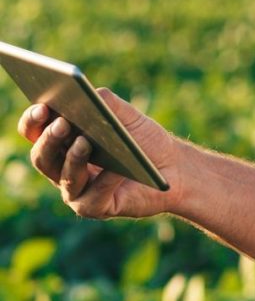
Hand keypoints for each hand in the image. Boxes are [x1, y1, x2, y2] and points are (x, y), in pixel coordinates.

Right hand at [18, 90, 182, 219]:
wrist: (174, 166)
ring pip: (65, 178)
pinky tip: (118, 169)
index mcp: (63, 142)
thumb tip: (91, 93)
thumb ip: (107, 103)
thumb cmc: (144, 139)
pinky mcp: (97, 207)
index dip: (33, 120)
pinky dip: (107, 180)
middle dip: (50, 140)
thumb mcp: (127, 116)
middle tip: (62, 123)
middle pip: (43, 157)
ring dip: (74, 159)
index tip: (42, 106)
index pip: (35, 132)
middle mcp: (63, 168)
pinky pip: (95, 196)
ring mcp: (78, 191)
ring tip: (85, 142)